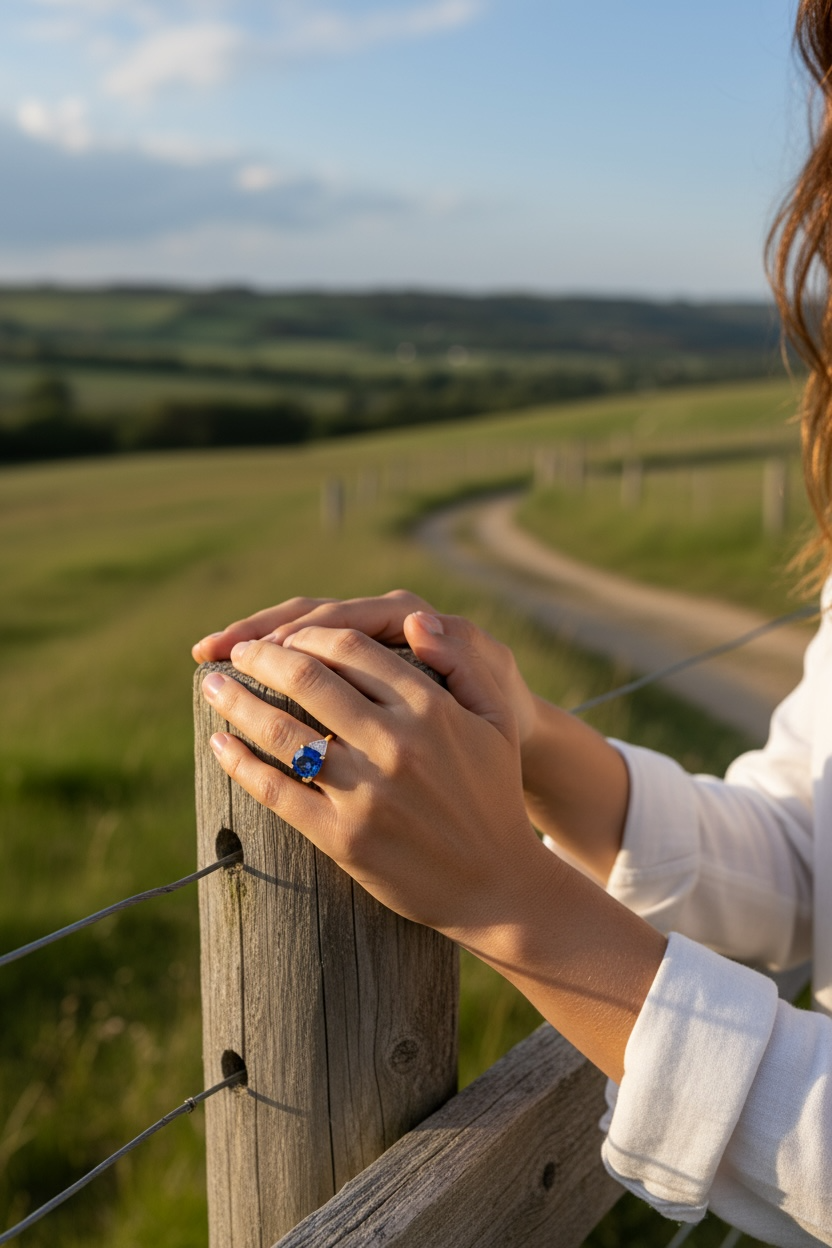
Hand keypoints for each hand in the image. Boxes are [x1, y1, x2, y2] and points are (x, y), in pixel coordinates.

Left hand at [200, 616, 545, 943]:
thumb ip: (462, 663)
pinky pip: (276, 791)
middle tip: (237, 652)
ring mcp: (367, 793)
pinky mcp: (343, 837)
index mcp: (430, 708)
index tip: (284, 636)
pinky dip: (240, 762)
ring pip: (283, 732)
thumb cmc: (494, 796)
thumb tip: (417, 621)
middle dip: (261, 657)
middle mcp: (395, 744)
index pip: (351, 648)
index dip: (308, 635)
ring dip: (237, 702)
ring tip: (213, 686)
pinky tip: (220, 744)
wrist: (497, 886)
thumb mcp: (497, 721)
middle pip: (309, 680)